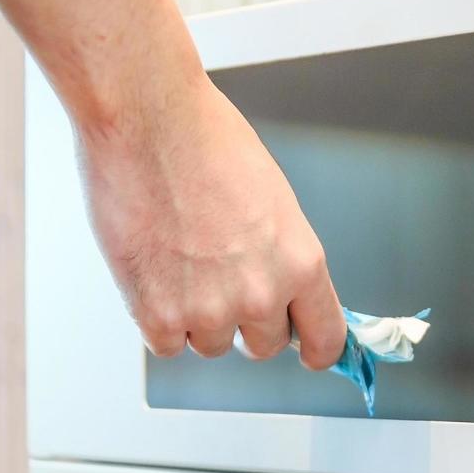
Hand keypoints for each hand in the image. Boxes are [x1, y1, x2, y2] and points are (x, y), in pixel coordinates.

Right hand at [77, 76, 346, 369]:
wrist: (148, 121)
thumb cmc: (206, 141)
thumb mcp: (272, 200)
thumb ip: (281, 256)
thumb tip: (282, 292)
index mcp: (300, 262)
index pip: (325, 337)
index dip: (314, 348)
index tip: (308, 351)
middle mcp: (261, 293)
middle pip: (263, 346)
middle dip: (246, 323)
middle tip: (219, 281)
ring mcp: (208, 310)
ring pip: (210, 344)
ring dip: (196, 318)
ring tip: (178, 261)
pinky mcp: (158, 314)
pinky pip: (166, 345)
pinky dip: (157, 319)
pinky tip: (153, 273)